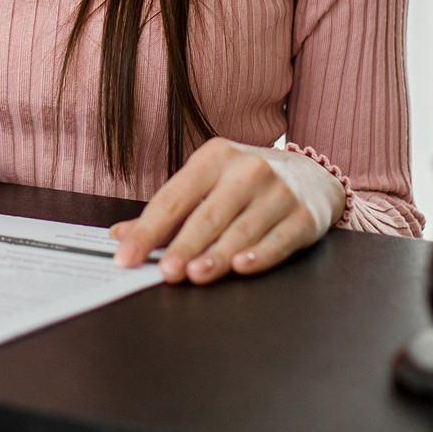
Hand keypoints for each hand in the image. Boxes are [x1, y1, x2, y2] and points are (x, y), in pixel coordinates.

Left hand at [108, 138, 344, 284]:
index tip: (126, 255)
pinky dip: (260, 255)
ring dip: (217, 255)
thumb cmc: (248, 183)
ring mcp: (279, 192)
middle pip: (207, 215)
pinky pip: (279, 239)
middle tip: (165, 271)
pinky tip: (242, 267)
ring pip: (241, 230)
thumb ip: (167, 212)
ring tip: (195, 274)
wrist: (312, 174)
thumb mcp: (208, 184)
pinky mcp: (304, 215)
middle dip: (184, 245)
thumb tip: (120, 235)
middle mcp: (248, 169)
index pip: (173, 198)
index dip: (148, 230)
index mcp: (215, 156)